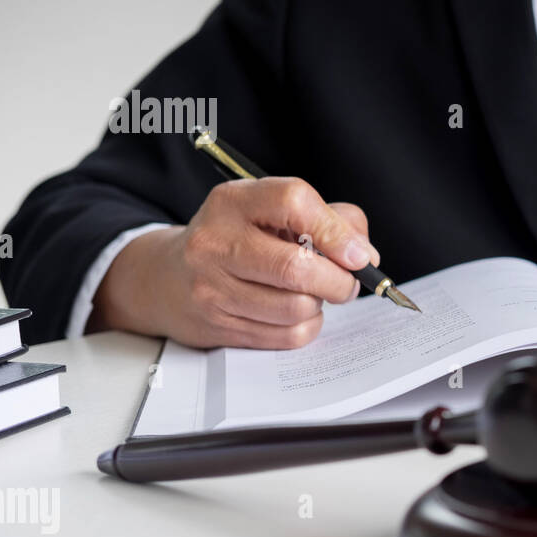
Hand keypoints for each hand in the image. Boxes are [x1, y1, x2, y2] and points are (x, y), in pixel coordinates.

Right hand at [91, 177, 379, 348]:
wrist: (170, 278)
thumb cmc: (240, 239)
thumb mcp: (275, 213)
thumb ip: (331, 220)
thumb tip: (366, 255)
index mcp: (234, 201)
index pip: (293, 202)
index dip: (335, 230)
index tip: (358, 254)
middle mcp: (216, 241)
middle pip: (295, 267)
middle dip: (338, 281)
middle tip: (347, 282)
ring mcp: (212, 287)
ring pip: (296, 307)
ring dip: (320, 304)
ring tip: (315, 294)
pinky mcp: (218, 325)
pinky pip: (286, 335)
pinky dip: (306, 326)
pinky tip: (295, 313)